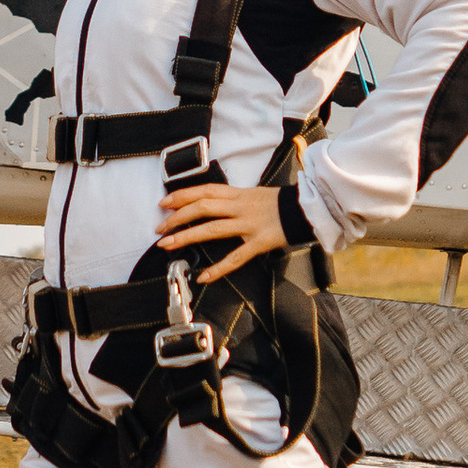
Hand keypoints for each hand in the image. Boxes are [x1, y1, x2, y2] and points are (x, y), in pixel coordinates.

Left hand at [150, 181, 289, 283]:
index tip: (164, 203)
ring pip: (212, 229)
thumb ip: (233, 199)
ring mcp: (249, 224)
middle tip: (160, 228)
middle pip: (202, 207)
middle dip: (177, 217)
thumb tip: (210, 203)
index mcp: (238, 194)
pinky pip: (236, 257)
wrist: (307, 209)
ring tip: (168, 245)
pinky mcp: (259, 242)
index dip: (182, 196)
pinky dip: (219, 268)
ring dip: (187, 236)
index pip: (204, 191)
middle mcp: (240, 207)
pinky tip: (204, 276)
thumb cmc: (280, 204)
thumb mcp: (254, 194)